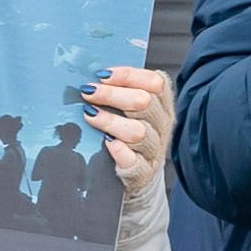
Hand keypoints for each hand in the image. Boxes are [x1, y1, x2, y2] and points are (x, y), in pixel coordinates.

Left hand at [80, 66, 173, 189]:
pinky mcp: (143, 172)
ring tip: (89, 115)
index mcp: (162, 104)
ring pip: (137, 131)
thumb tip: (93, 76)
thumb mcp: (132, 109)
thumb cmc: (129, 134)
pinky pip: (133, 161)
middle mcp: (161, 125)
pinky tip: (106, 143)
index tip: (101, 75)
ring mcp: (154, 149)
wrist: (140, 175)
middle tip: (88, 92)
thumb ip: (121, 92)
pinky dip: (119, 151)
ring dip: (110, 121)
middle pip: (144, 102)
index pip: (154, 82)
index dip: (127, 75)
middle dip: (111, 94)